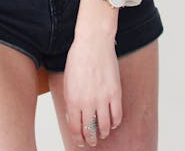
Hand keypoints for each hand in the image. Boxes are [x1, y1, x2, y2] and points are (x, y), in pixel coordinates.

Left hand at [63, 32, 122, 146]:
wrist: (93, 43)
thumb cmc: (78, 58)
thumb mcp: (67, 80)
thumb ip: (70, 100)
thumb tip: (73, 116)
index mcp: (72, 99)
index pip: (75, 128)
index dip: (78, 138)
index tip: (80, 141)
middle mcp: (87, 102)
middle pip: (90, 130)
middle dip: (90, 139)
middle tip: (91, 141)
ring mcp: (102, 99)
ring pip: (105, 126)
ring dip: (103, 133)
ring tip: (102, 133)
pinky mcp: (115, 93)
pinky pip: (117, 116)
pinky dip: (115, 123)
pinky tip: (112, 122)